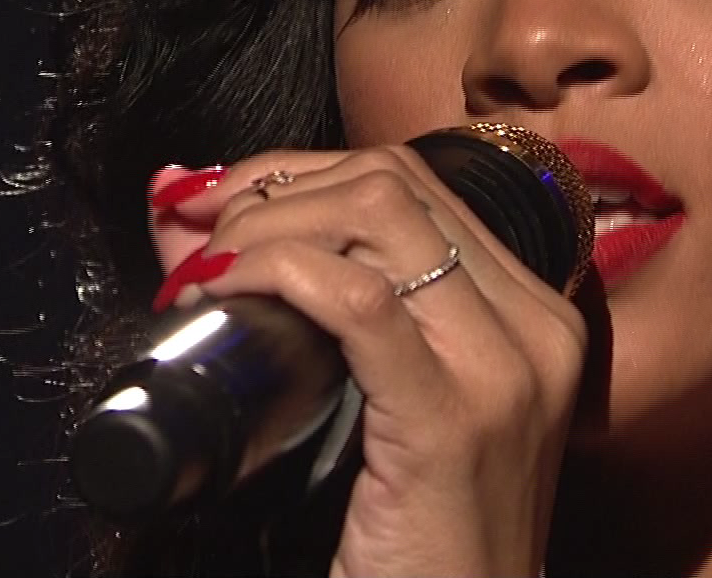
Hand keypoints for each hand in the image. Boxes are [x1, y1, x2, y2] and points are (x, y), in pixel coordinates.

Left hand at [163, 145, 587, 576]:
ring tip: (206, 274)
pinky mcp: (455, 422)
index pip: (409, 181)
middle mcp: (534, 325)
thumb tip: (178, 204)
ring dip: (266, 225)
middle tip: (198, 240)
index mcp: (528, 313)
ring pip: (376, 214)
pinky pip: (359, 300)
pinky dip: (277, 273)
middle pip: (390, 181)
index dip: (297, 171)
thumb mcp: (368, 404)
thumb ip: (295, 297)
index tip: (218, 201)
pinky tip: (228, 293)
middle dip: (273, 188)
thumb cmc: (412, 541)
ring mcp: (505, 369)